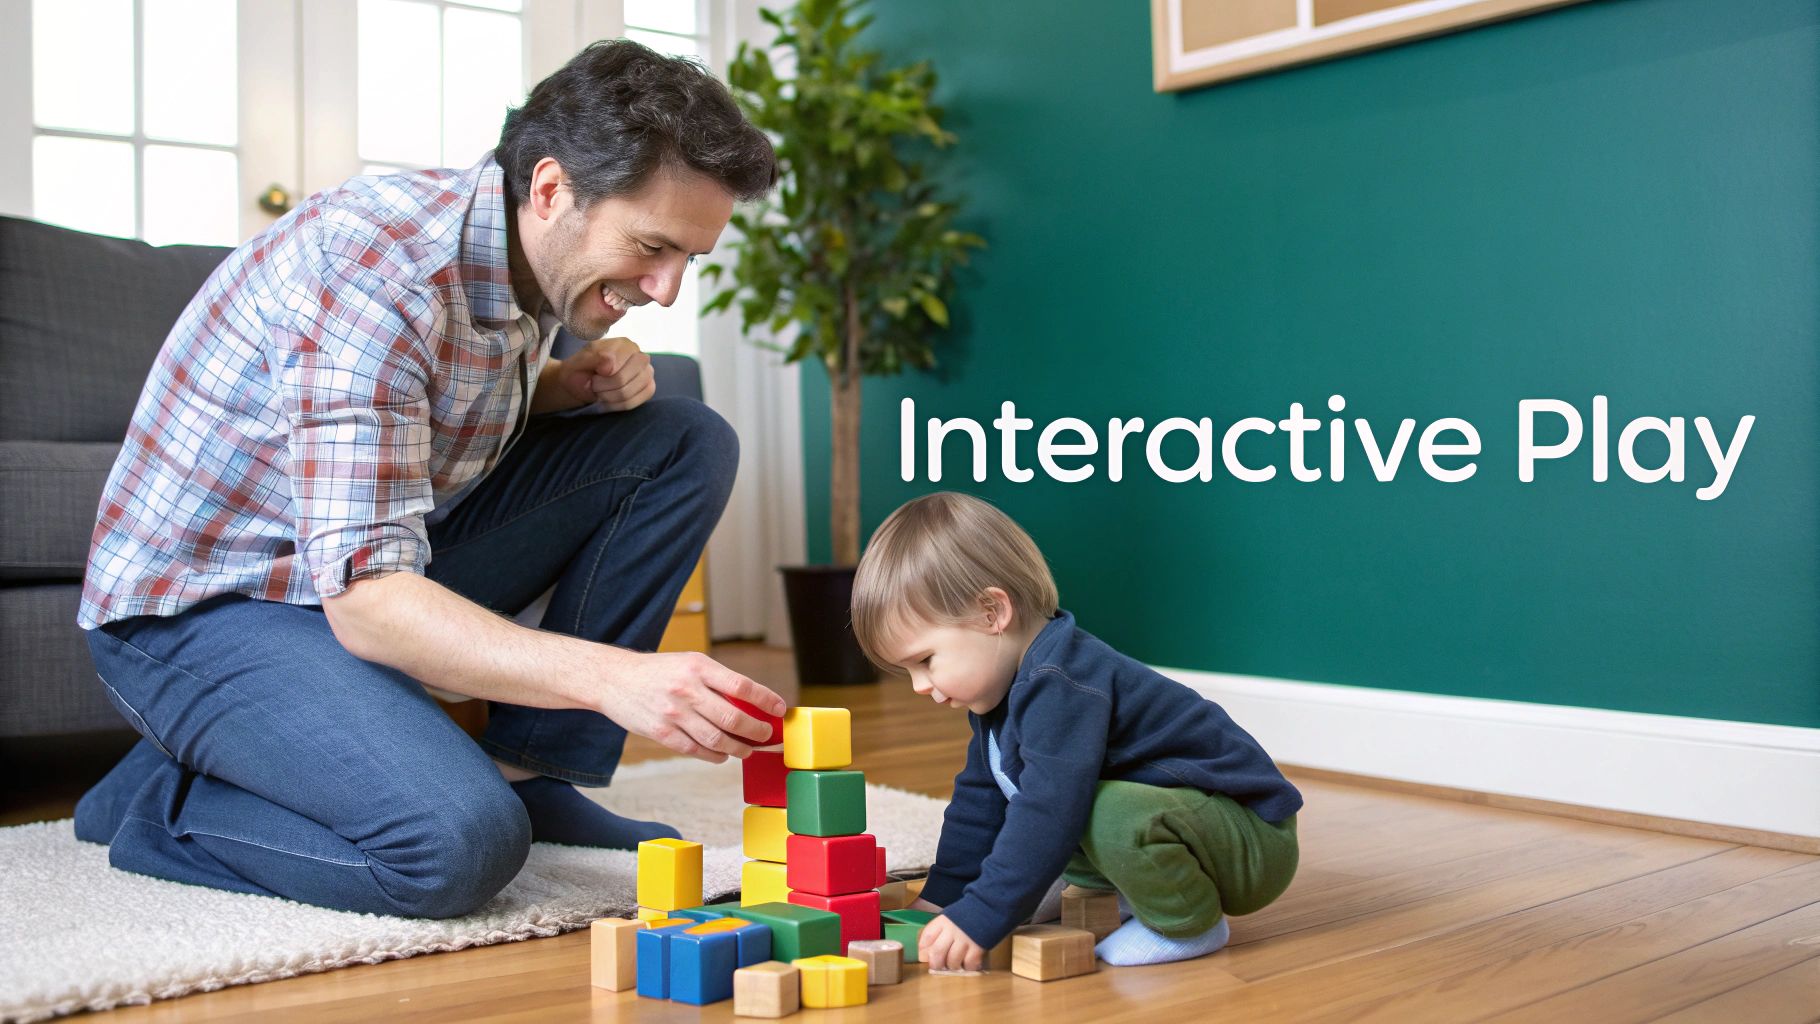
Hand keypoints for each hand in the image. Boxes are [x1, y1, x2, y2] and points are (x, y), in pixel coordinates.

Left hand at [558, 337, 654, 411]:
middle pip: (621, 380)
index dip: (601, 375)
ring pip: (626, 393)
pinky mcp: (648, 389)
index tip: (593, 374)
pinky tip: (609, 400)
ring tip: (601, 391)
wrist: (581, 384)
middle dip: (602, 387)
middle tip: (595, 384)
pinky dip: (615, 405)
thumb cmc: (581, 370)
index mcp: (624, 344)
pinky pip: (632, 403)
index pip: (615, 364)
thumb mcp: (579, 361)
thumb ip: (593, 358)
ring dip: (607, 397)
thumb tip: (610, 363)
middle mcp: (640, 356)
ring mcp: (647, 373)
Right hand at [596, 650, 785, 761]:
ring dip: (738, 748)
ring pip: (717, 739)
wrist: (614, 679)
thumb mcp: (689, 664)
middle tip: (766, 736)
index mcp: (698, 667)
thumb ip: (717, 681)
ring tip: (747, 750)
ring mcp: (673, 713)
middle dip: (756, 731)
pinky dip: (714, 756)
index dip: (765, 700)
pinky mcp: (661, 733)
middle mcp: (687, 689)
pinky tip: (722, 755)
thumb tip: (751, 705)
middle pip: (733, 717)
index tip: (779, 709)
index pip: (742, 686)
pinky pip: (696, 750)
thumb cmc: (659, 672)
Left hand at [918, 913, 984, 971]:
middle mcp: (953, 930)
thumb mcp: (949, 918)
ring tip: (955, 963)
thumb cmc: (966, 915)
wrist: (989, 907)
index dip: (923, 948)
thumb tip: (923, 952)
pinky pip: (969, 964)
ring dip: (952, 966)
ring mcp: (966, 939)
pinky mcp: (978, 948)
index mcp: (943, 921)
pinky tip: (968, 962)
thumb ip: (937, 932)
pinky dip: (968, 967)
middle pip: (937, 953)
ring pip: (952, 961)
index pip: (927, 937)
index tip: (925, 954)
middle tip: (939, 966)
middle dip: (936, 964)